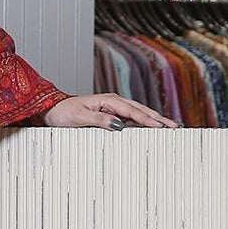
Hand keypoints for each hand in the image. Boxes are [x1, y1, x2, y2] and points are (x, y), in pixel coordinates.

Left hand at [43, 95, 178, 129]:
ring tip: (169, 127)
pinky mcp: (110, 113)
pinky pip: (130, 117)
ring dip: (153, 119)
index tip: (162, 127)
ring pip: (137, 113)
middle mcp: (113, 101)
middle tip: (175, 127)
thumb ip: (100, 120)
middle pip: (140, 110)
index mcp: (108, 100)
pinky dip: (142, 122)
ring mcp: (112, 107)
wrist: (52, 109)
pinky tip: (150, 128)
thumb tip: (119, 125)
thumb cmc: (64, 113)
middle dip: (158, 118)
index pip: (133, 111)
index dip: (148, 120)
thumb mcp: (80, 118)